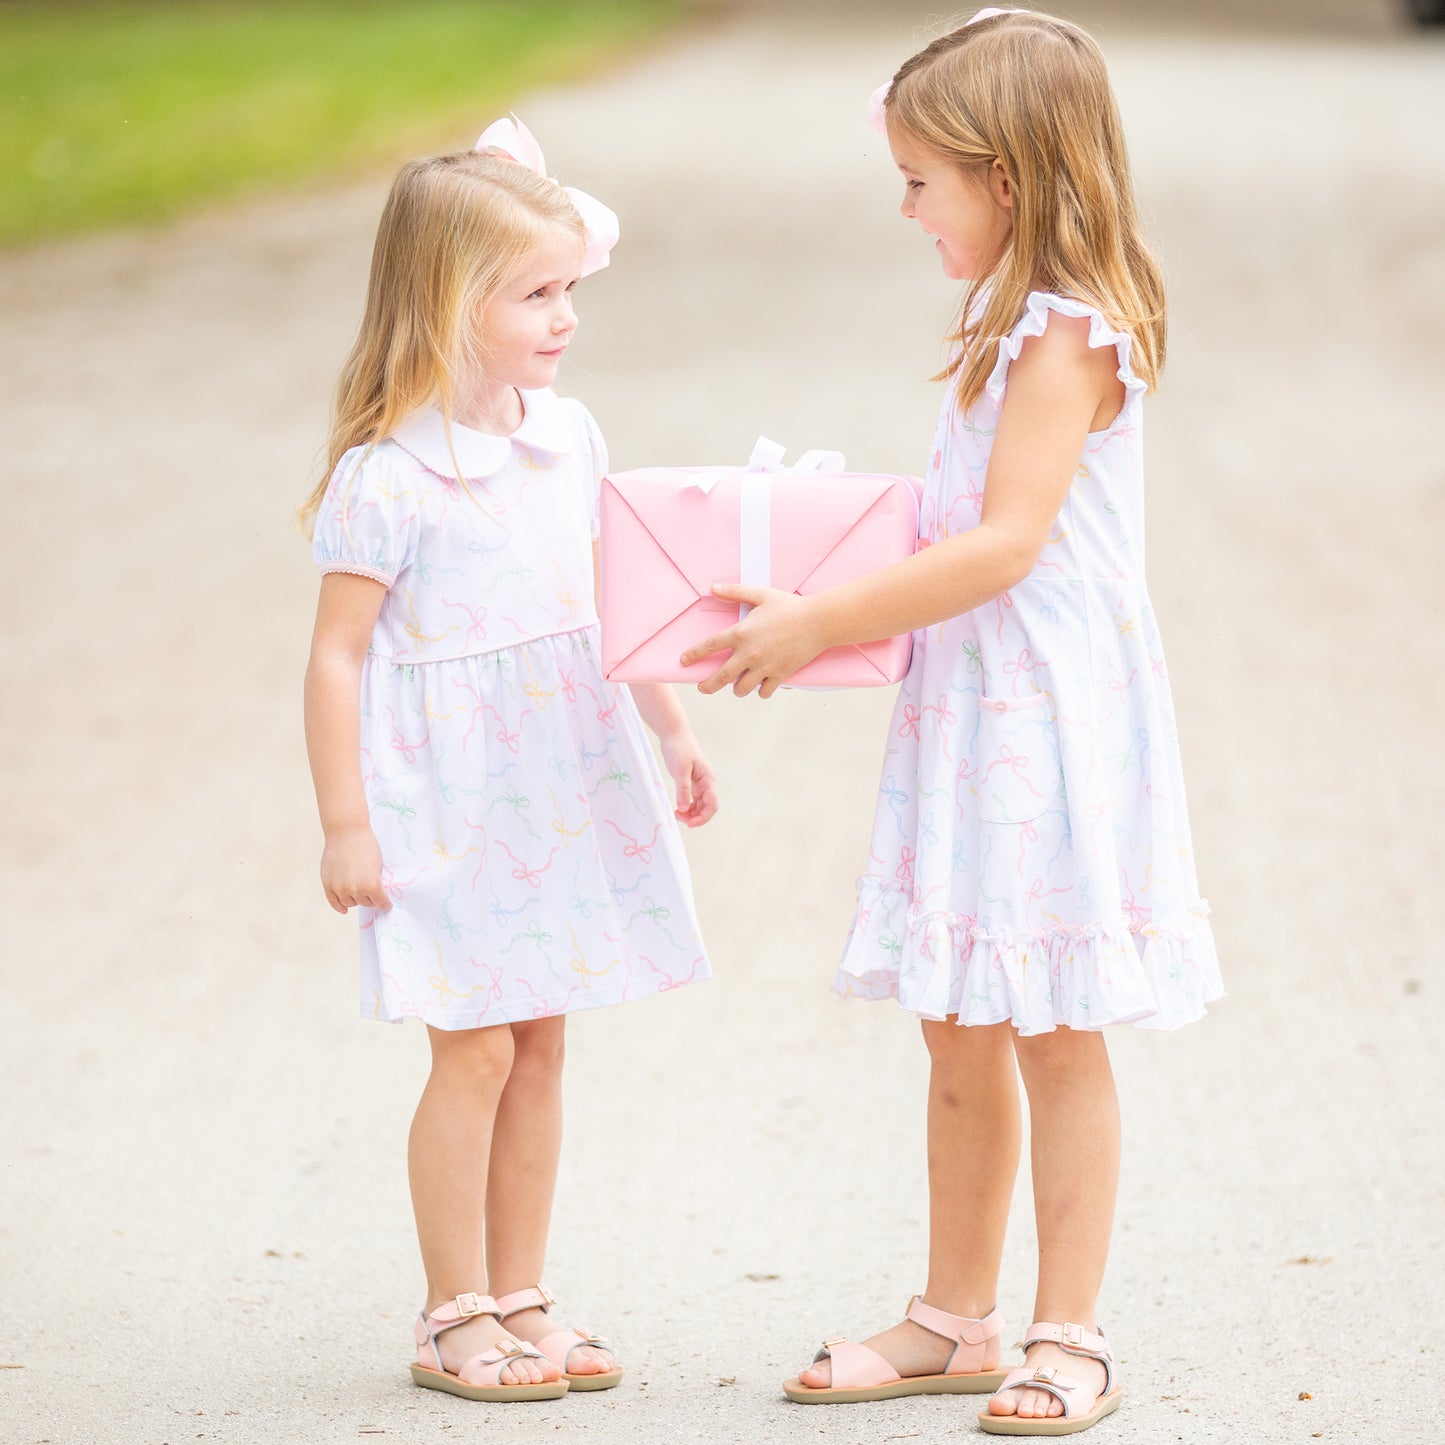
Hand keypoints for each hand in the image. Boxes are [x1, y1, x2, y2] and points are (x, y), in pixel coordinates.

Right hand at [320, 825, 391, 912]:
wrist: (347, 833)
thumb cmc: (366, 846)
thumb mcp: (378, 866)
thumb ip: (375, 882)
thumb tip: (375, 895)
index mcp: (372, 885)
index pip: (381, 903)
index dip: (385, 904)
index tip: (386, 905)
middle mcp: (355, 890)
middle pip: (365, 903)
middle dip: (370, 898)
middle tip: (371, 893)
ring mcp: (340, 888)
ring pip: (349, 903)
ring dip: (355, 900)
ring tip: (358, 893)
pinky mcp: (328, 884)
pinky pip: (333, 901)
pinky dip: (339, 907)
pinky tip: (344, 909)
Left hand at [660, 726, 718, 827]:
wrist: (674, 734)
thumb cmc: (679, 749)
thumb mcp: (680, 769)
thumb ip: (683, 789)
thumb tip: (684, 809)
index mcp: (708, 780)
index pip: (712, 805)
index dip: (703, 818)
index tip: (689, 824)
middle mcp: (706, 784)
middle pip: (706, 808)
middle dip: (694, 817)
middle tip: (677, 817)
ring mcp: (699, 784)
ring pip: (699, 805)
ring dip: (690, 813)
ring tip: (676, 814)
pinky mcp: (690, 782)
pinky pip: (692, 800)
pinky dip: (686, 806)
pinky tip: (677, 808)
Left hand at [679, 585, 827, 697]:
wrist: (818, 621)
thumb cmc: (789, 606)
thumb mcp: (760, 594)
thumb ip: (734, 592)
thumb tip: (712, 587)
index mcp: (740, 633)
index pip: (708, 646)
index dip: (693, 655)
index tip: (684, 662)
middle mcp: (748, 653)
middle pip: (720, 677)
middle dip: (707, 686)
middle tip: (703, 687)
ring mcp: (764, 666)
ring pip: (741, 688)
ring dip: (737, 688)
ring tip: (738, 684)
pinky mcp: (779, 675)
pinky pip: (764, 692)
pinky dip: (760, 690)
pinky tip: (761, 685)